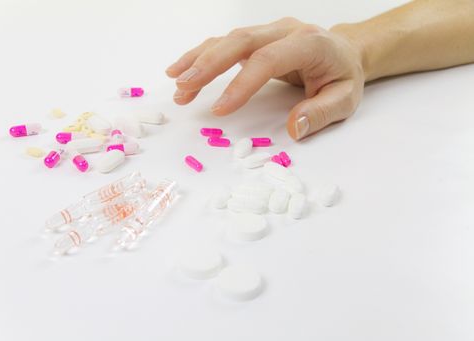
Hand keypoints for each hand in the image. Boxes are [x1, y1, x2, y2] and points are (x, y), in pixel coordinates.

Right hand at [166, 17, 364, 140]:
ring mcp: (268, 31)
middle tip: (183, 88)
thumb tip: (293, 129)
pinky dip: (203, 56)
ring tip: (176, 84)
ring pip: (228, 39)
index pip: (269, 60)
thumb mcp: (344, 99)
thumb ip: (321, 113)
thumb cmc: (343, 76)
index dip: (241, 83)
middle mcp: (285, 30)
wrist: (345, 51)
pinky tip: (183, 70)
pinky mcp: (257, 38)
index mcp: (309, 43)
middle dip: (209, 64)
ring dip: (199, 60)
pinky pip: (225, 43)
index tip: (220, 109)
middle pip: (240, 41)